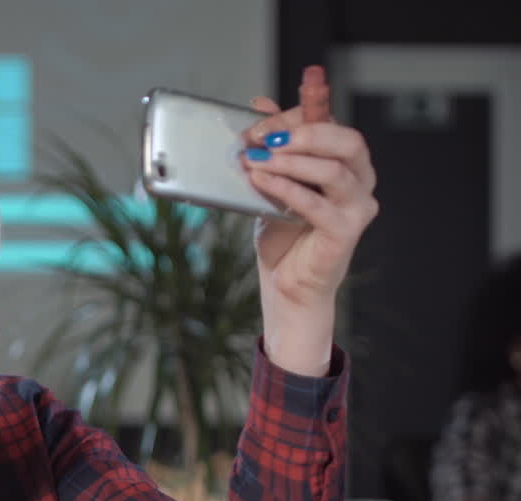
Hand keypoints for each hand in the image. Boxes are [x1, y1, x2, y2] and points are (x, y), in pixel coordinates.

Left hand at [241, 66, 378, 373]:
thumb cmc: (282, 233)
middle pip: (346, 139)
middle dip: (302, 131)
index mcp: (345, 161)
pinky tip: (260, 181)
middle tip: (262, 137)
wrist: (285, 284)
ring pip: (334, 170)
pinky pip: (317, 203)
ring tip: (256, 160)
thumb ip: (271, 145)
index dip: (301, 108)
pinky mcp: (345, 232)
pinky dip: (285, 188)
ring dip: (291, 161)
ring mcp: (357, 206)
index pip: (330, 121)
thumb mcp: (271, 181)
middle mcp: (359, 179)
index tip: (257, 113)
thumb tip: (257, 102)